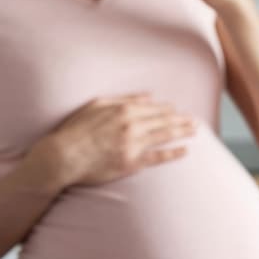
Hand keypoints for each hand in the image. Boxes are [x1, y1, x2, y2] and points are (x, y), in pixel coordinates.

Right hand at [30, 93, 196, 187]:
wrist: (63, 156)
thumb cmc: (76, 129)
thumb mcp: (97, 104)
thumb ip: (124, 99)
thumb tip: (148, 96)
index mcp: (124, 109)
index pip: (154, 108)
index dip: (168, 110)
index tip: (177, 111)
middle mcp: (132, 125)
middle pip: (164, 121)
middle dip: (181, 120)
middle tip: (195, 121)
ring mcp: (133, 144)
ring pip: (164, 136)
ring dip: (182, 132)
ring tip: (195, 131)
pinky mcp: (131, 162)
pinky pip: (157, 157)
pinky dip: (173, 153)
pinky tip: (185, 150)